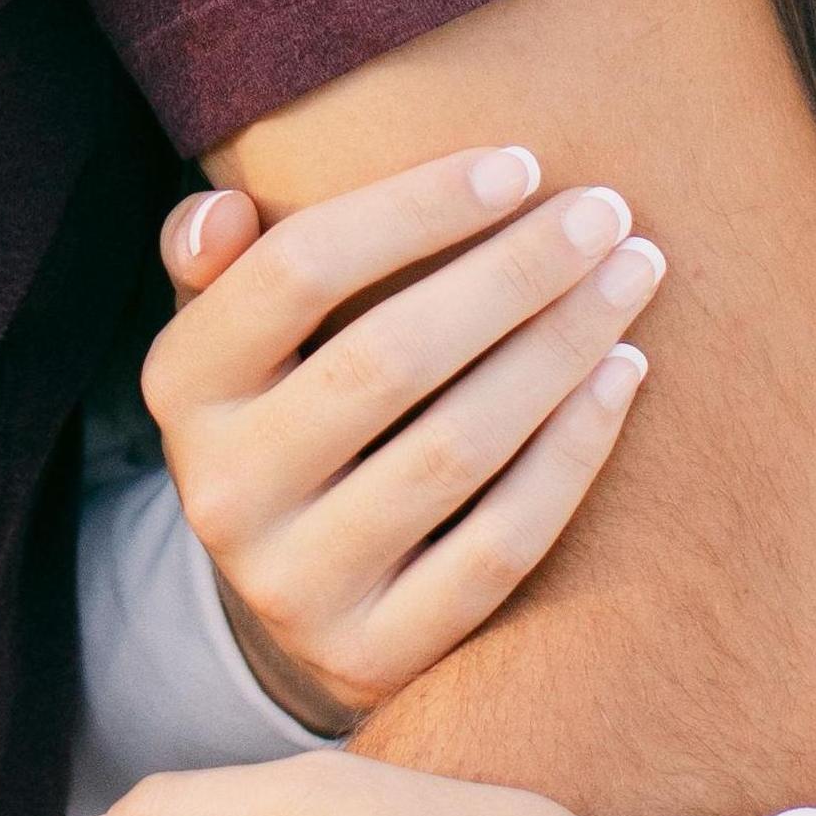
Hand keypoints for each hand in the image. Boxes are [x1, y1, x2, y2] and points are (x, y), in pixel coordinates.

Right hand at [149, 151, 661, 729]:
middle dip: (512, 271)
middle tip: (608, 211)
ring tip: (634, 277)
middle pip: (387, 357)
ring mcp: (297, 582)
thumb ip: (224, 264)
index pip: (296, 271)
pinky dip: (573, 453)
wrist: (291, 600)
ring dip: (561, 349)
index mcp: (182, 385)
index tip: (520, 163)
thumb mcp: (231, 336)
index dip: (414, 209)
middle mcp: (223, 488)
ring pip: (456, 449)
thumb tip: (221, 209)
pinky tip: (626, 377)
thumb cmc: (287, 410)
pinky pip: (500, 543)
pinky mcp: (376, 652)